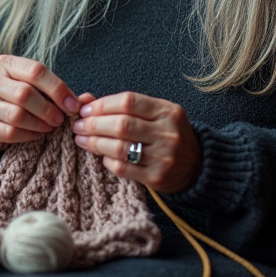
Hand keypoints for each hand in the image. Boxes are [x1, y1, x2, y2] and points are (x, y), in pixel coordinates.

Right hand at [0, 55, 79, 160]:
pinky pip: (10, 132)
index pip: (35, 70)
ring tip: (51, 127)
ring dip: (40, 124)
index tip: (73, 106)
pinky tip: (37, 135)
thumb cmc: (20, 101)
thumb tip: (88, 100)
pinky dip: (29, 135)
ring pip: (17, 115)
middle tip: (62, 120)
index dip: (58, 89)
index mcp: (6, 63)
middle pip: (25, 94)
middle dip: (49, 109)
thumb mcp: (38, 90)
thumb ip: (62, 93)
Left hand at [71, 91, 201, 193]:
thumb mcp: (154, 114)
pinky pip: (123, 168)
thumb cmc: (167, 134)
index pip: (129, 101)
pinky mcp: (156, 177)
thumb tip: (85, 99)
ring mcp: (163, 156)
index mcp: (167, 110)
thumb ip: (123, 106)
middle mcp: (167, 132)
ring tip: (82, 140)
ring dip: (95, 143)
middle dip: (94, 124)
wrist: (197, 165)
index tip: (85, 109)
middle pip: (122, 124)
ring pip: (120, 148)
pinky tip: (101, 156)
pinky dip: (107, 161)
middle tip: (78, 125)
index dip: (102, 105)